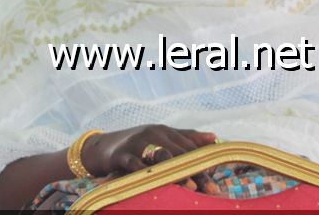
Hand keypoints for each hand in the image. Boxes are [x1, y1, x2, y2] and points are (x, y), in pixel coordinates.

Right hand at [80, 125, 216, 177]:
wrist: (102, 146)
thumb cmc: (138, 144)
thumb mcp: (161, 138)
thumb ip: (186, 138)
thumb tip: (214, 137)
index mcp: (165, 131)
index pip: (189, 147)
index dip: (203, 163)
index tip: (215, 181)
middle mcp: (153, 134)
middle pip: (179, 153)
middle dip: (196, 171)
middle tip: (210, 188)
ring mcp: (137, 143)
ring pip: (160, 156)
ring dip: (177, 171)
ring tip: (191, 185)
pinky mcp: (121, 154)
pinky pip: (135, 164)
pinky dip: (146, 172)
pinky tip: (156, 182)